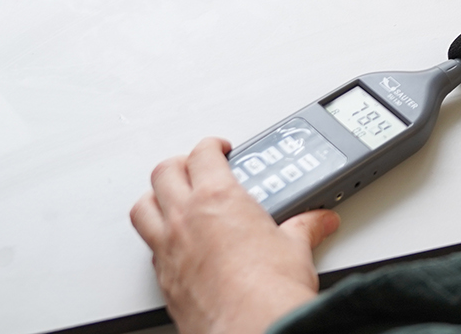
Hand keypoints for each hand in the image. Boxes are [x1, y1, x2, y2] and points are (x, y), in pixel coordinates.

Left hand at [130, 137, 340, 333]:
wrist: (251, 329)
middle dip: (179, 164)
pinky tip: (174, 245)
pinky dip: (158, 239)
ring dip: (155, 198)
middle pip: (164, 173)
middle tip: (194, 167)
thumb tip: (317, 222)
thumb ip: (304, 229)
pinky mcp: (165, 281)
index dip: (212, 146)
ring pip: (143, 209)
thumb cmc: (267, 290)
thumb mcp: (295, 249)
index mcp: (217, 199)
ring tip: (170, 198)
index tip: (221, 149)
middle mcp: (185, 220)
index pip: (203, 154)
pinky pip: (149, 249)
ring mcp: (169, 251)